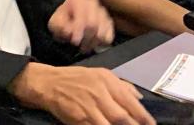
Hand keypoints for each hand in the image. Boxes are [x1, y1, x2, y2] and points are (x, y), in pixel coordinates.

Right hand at [8, 62, 151, 124]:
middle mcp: (99, 94)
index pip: (131, 102)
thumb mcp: (100, 74)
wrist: (49, 83)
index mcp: (107, 81)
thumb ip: (121, 85)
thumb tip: (139, 97)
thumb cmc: (76, 79)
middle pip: (123, 118)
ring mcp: (88, 108)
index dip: (144, 118)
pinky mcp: (78, 120)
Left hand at [47, 0, 115, 51]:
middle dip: (86, 38)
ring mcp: (102, 11)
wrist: (69, 19)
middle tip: (80, 46)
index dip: (79, 31)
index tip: (75, 41)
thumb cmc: (62, 19)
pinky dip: (101, 43)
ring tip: (85, 47)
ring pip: (102, 31)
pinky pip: (109, 36)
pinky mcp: (109, 22)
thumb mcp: (55, 22)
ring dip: (93, 43)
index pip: (82, 16)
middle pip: (94, 25)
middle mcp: (92, 2)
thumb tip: (69, 32)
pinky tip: (93, 43)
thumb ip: (60, 26)